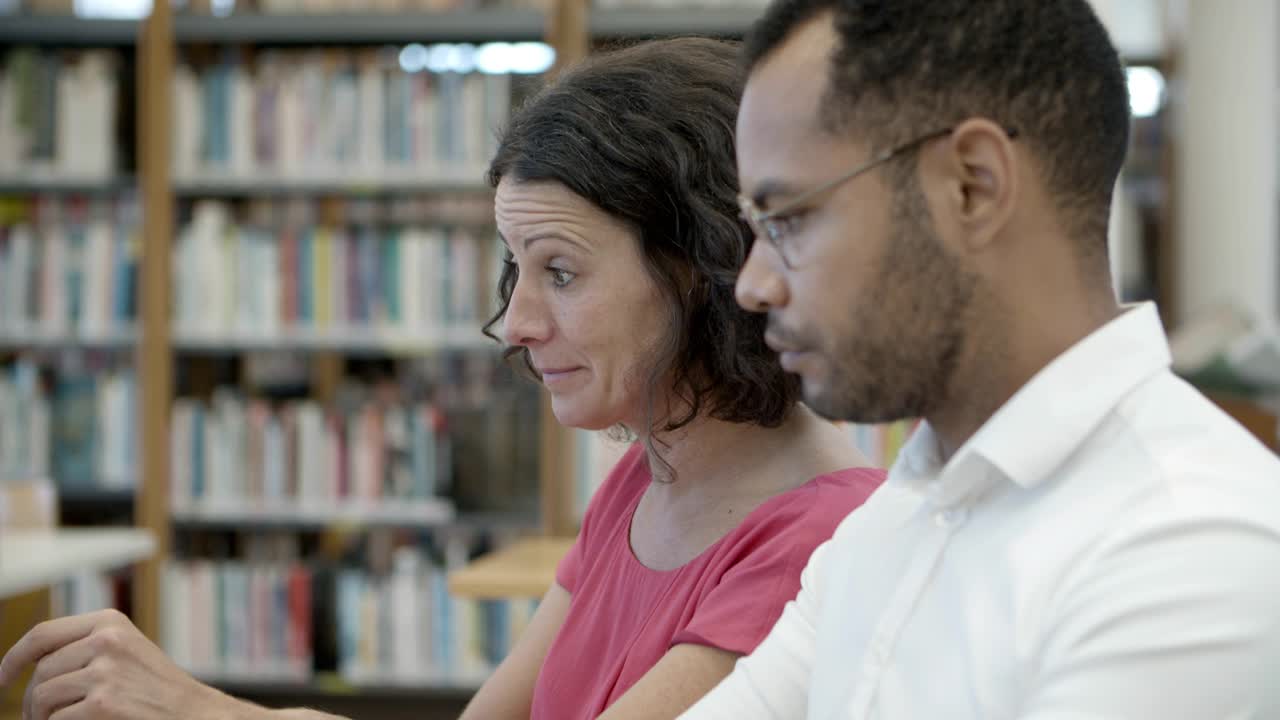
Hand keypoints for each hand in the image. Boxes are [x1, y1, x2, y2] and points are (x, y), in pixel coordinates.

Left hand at [0, 608, 232, 719]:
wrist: (197, 714)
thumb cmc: (159, 691)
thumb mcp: (126, 654)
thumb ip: (86, 649)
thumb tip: (30, 666)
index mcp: (110, 622)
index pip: (42, 634)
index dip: (13, 659)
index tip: (3, 679)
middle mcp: (107, 641)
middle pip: (40, 672)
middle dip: (33, 701)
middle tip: (41, 719)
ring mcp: (105, 672)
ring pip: (42, 698)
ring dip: (44, 719)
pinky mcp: (103, 704)